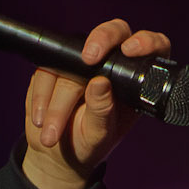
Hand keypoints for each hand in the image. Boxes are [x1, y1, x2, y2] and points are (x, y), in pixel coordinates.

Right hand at [22, 17, 170, 188]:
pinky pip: (46, 68)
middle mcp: (110, 64)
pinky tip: (41, 120)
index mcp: (132, 82)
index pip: (148, 48)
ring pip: (71, 60)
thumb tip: (100, 82)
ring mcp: (81, 61)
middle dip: (100, 41)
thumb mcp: (98, 135)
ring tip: (53, 134)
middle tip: (88, 58)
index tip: (129, 50)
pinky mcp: (55, 63)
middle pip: (110, 35)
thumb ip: (101, 111)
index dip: (145, 42)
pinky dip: (41, 96)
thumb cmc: (87, 144)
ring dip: (59, 100)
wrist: (57, 153)